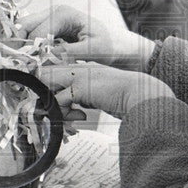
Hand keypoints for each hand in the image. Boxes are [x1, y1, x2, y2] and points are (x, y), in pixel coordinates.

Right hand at [18, 5, 155, 69]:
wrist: (116, 44)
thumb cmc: (109, 45)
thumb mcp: (93, 50)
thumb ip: (70, 52)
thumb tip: (47, 56)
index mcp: (63, 13)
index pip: (37, 32)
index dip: (31, 50)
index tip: (29, 69)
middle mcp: (54, 12)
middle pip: (25, 26)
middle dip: (20, 46)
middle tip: (19, 67)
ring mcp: (50, 18)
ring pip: (24, 30)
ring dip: (22, 47)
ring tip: (23, 67)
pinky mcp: (49, 28)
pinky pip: (31, 36)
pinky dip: (28, 48)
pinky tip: (29, 63)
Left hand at [41, 63, 173, 118]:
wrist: (143, 95)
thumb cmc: (124, 98)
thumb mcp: (97, 95)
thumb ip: (81, 99)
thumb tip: (68, 112)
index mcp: (82, 67)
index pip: (54, 73)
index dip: (50, 90)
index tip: (55, 106)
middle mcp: (77, 68)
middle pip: (45, 77)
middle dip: (44, 97)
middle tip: (52, 113)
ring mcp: (78, 76)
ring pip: (48, 88)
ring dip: (54, 108)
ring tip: (72, 119)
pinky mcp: (80, 88)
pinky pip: (58, 102)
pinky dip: (63, 114)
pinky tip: (82, 118)